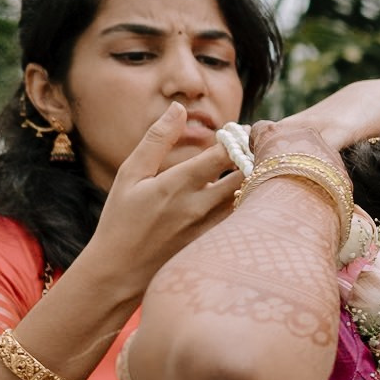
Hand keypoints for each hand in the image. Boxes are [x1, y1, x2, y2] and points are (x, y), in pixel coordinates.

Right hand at [79, 102, 246, 301]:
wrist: (120, 271)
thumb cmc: (121, 218)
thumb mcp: (131, 174)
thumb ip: (157, 140)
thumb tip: (178, 108)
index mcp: (178, 184)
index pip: (224, 155)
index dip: (239, 139)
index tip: (242, 131)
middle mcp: (199, 206)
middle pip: (245, 176)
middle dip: (255, 158)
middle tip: (258, 148)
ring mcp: (211, 228)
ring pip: (249, 199)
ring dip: (256, 181)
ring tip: (257, 169)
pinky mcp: (215, 243)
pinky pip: (242, 220)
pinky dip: (250, 204)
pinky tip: (250, 196)